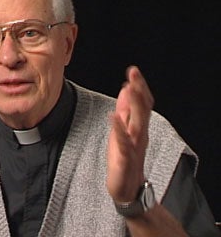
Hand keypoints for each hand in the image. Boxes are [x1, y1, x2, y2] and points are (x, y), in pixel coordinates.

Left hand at [106, 66, 153, 202]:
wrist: (125, 187)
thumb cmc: (124, 157)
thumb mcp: (122, 130)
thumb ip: (124, 111)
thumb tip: (125, 89)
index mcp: (137, 127)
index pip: (142, 104)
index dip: (139, 87)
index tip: (133, 71)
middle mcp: (138, 134)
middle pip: (142, 109)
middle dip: (139, 90)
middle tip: (134, 73)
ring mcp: (133, 146)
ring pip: (137, 123)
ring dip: (133, 105)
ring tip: (129, 88)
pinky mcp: (124, 158)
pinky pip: (123, 142)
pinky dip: (119, 129)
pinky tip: (114, 117)